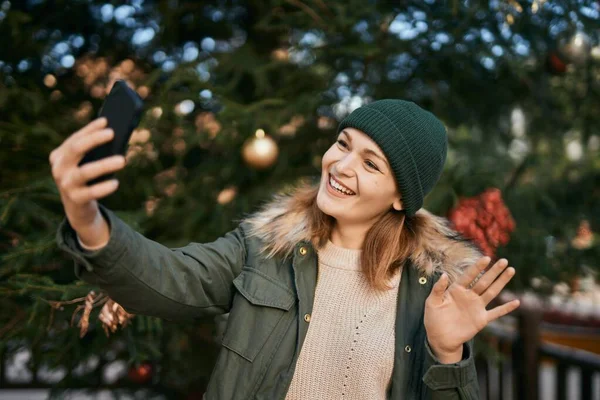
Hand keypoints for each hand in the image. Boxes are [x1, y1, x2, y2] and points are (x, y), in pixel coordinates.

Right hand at [49, 117, 126, 245]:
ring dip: (105, 165)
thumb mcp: (86, 162)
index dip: (90, 129)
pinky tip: (116, 183)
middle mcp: (58, 168)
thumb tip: (116, 135)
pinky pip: (91, 192)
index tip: (106, 121)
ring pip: (85, 172)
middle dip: (93, 140)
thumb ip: (96, 151)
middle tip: (112, 133)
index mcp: (59, 155)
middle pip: (75, 149)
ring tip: (122, 160)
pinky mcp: (75, 199)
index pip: (75, 138)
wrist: (78, 207)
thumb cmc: (86, 178)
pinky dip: (104, 187)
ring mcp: (65, 184)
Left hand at [424, 256, 519, 359]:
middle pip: (484, 281)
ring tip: (511, 270)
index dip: (477, 267)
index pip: (469, 275)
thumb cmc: (433, 319)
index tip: (486, 258)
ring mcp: (476, 307)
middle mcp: (469, 296)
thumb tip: (444, 274)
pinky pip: (496, 313)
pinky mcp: (481, 319)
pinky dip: (506, 308)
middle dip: (494, 271)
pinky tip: (516, 302)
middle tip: (504, 260)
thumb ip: (438, 289)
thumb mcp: (432, 302)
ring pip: (492, 292)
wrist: (439, 338)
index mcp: (456, 290)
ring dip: (502, 282)